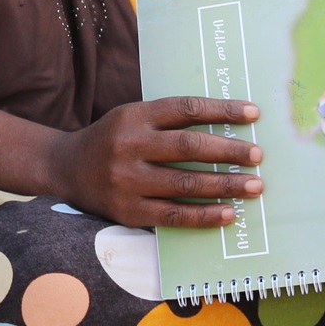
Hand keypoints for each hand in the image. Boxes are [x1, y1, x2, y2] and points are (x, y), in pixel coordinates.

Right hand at [46, 96, 263, 228]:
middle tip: (258, 155)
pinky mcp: (129, 211)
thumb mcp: (133, 117)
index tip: (253, 113)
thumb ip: (169, 120)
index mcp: (134, 116)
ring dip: (225, 185)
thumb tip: (225, 126)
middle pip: (189, 148)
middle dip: (229, 152)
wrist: (66, 168)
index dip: (222, 110)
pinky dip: (204, 216)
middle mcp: (130, 146)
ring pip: (186, 184)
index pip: (186, 109)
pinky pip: (174, 215)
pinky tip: (229, 214)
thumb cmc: (113, 139)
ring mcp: (128, 181)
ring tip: (254, 186)